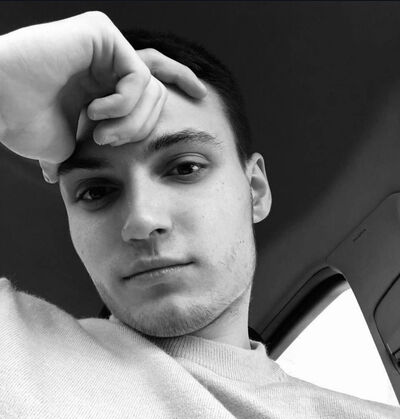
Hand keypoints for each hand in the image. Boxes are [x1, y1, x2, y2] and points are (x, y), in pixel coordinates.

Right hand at [0, 12, 205, 180]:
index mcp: (105, 83)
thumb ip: (86, 149)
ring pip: (151, 90)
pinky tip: (95, 113)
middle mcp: (108, 62)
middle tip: (107, 140)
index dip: (180, 81)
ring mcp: (105, 46)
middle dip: (141, 127)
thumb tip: (66, 173)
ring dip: (129, 122)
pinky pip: (137, 78)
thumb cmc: (24, 123)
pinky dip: (122, 105)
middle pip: (157, 94)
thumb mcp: (70, 144)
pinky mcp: (100, 33)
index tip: (202, 95)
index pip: (153, 79)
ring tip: (99, 132)